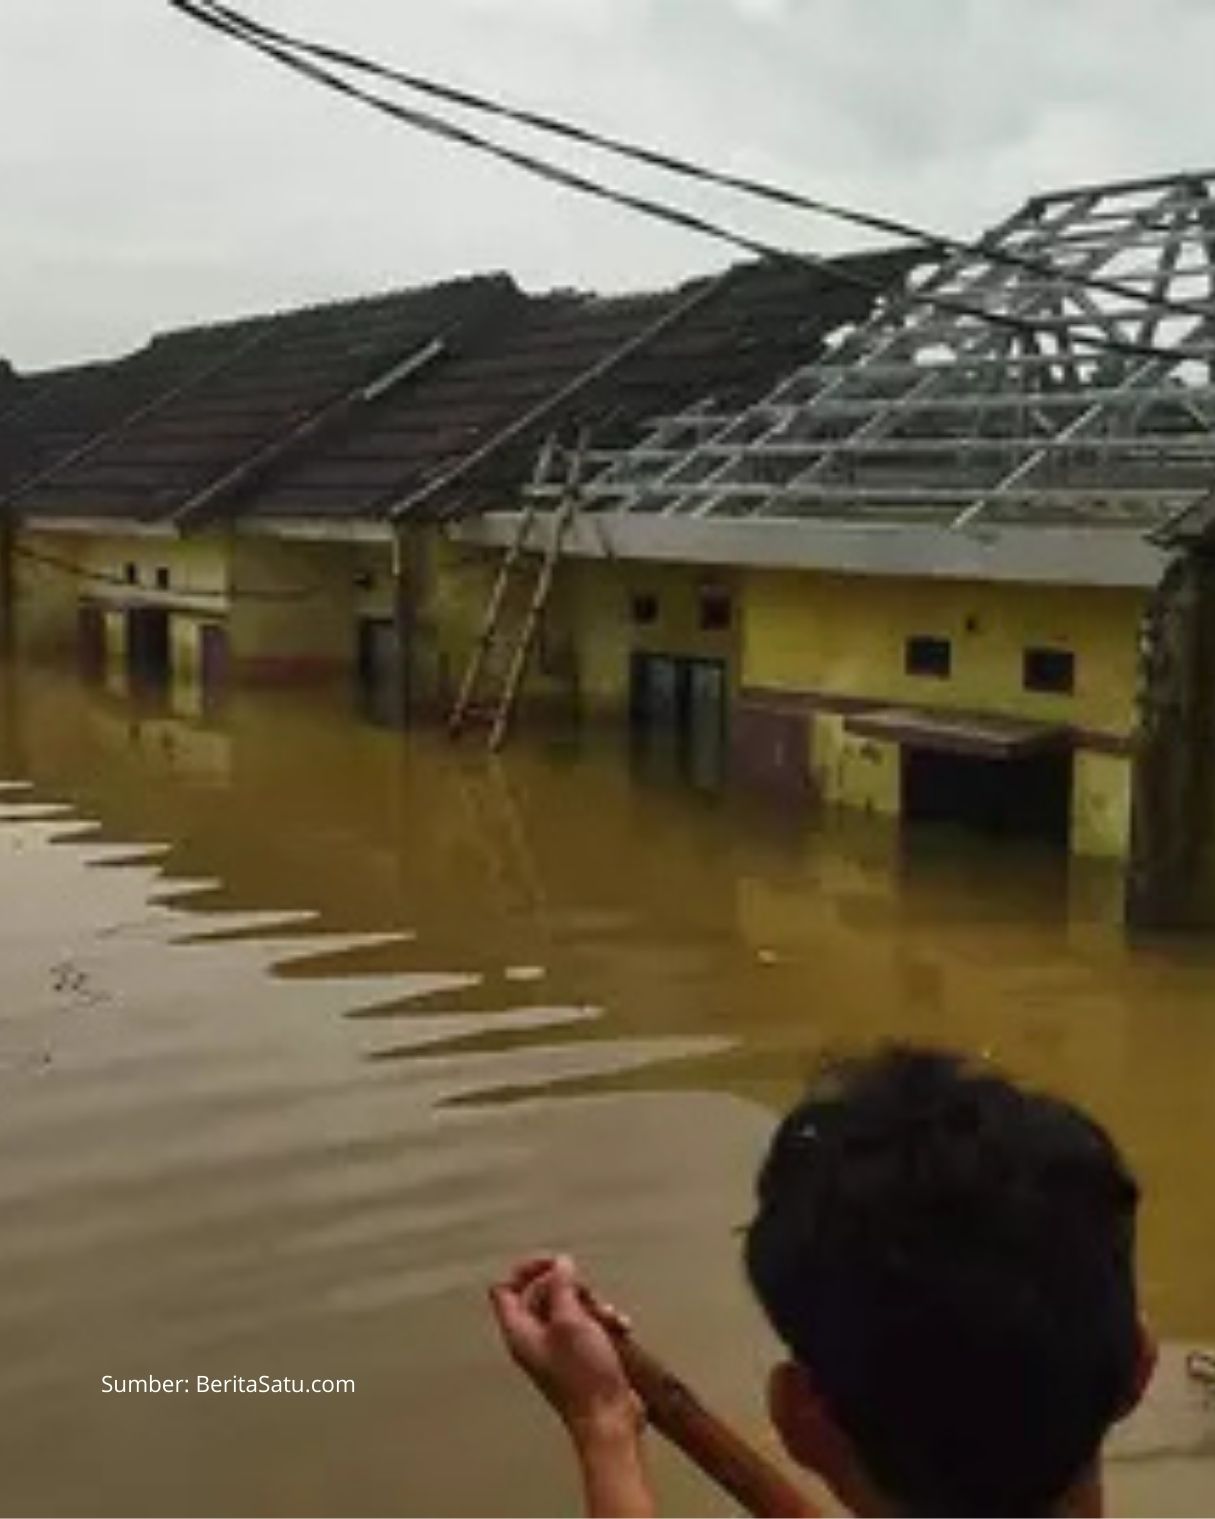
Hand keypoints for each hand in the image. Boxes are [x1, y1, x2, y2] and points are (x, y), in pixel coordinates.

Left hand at [489, 1255, 642, 1447]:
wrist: (609, 1419)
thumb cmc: (584, 1378)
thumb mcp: (571, 1320)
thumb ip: (562, 1286)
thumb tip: (561, 1264)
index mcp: (520, 1332)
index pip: (505, 1289)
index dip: (525, 1270)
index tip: (552, 1263)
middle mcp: (533, 1339)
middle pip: (539, 1294)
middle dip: (566, 1286)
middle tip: (583, 1293)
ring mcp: (556, 1348)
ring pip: (567, 1307)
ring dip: (590, 1304)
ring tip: (605, 1316)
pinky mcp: (578, 1356)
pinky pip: (585, 1325)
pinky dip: (601, 1321)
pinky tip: (617, 1328)